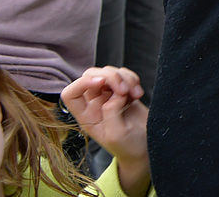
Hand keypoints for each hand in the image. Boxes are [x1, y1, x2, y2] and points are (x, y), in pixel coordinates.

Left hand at [61, 67, 149, 195]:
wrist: (147, 147)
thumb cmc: (129, 146)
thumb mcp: (116, 134)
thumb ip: (111, 112)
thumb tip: (114, 94)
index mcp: (86, 116)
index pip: (71, 93)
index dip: (82, 83)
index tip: (101, 82)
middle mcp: (94, 104)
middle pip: (91, 76)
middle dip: (110, 77)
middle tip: (124, 90)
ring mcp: (109, 96)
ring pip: (109, 72)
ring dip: (124, 78)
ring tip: (135, 94)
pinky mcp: (123, 91)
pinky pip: (124, 75)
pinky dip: (133, 79)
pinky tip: (138, 93)